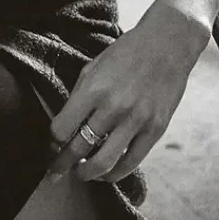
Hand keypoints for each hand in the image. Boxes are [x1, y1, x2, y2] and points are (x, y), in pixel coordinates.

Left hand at [47, 16, 196, 183]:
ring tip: (81, 174)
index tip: (52, 145)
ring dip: (87, 174)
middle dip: (63, 165)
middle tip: (55, 172)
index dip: (53, 141)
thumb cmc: (125, 54)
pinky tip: (106, 172)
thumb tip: (64, 128)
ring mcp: (136, 121)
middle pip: (79, 149)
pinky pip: (131, 162)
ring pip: (104, 163)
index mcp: (93, 89)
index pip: (62, 128)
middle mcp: (113, 108)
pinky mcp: (155, 130)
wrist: (166, 45)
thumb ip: (79, 97)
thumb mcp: (93, 67)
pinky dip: (115, 173)